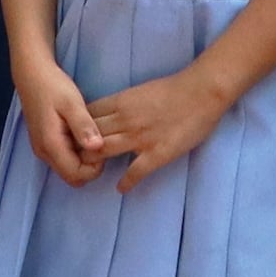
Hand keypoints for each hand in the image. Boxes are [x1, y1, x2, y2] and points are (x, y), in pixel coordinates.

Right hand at [14, 58, 110, 185]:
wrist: (32, 74)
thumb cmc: (53, 86)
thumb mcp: (72, 103)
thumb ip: (83, 126)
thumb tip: (97, 148)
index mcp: (51, 145)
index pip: (76, 176)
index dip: (94, 168)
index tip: (103, 146)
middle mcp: (44, 153)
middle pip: (72, 176)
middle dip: (90, 166)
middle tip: (98, 141)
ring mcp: (42, 149)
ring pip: (68, 168)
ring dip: (83, 159)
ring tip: (91, 135)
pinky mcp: (44, 143)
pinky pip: (63, 158)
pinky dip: (76, 152)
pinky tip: (81, 133)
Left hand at [85, 65, 229, 186]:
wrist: (202, 92)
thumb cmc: (174, 89)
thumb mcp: (141, 91)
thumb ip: (124, 104)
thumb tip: (110, 115)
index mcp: (121, 102)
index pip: (87, 115)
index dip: (76, 127)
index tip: (73, 136)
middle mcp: (125, 120)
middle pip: (89, 135)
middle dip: (78, 147)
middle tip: (73, 158)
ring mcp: (139, 138)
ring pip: (103, 152)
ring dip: (93, 163)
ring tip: (91, 172)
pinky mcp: (156, 154)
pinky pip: (135, 172)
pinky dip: (125, 182)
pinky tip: (121, 188)